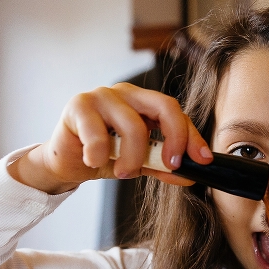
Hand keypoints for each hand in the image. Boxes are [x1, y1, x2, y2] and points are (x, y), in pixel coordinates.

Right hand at [8, 83, 212, 193]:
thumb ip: (163, 165)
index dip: (192, 137)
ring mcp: (103, 96)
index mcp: (145, 103)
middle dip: (174, 138)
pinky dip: (100, 154)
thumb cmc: (104, 155)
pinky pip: (98, 134)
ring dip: (132, 157)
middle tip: (171, 165)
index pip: (177, 114)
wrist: (67, 162)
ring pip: (133, 125)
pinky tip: (94, 161)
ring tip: (124, 173)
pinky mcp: (79, 106)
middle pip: (164, 106)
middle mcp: (127, 94)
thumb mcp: (140, 162)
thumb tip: (190, 174)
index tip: (202, 161)